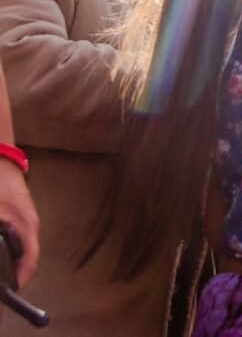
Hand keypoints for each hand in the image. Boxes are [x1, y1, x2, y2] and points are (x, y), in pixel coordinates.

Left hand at [0, 159, 39, 288]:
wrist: (2, 159)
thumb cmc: (0, 184)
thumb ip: (3, 231)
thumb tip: (0, 247)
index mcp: (27, 226)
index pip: (30, 260)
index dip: (21, 278)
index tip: (11, 290)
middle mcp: (30, 225)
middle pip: (27, 257)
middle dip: (14, 272)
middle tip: (3, 282)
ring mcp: (25, 220)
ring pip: (22, 247)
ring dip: (12, 260)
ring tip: (1, 270)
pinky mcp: (18, 216)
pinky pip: (16, 239)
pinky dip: (10, 249)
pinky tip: (0, 251)